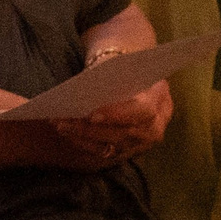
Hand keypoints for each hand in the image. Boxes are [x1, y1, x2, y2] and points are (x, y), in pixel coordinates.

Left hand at [52, 79, 170, 168]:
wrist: (134, 79)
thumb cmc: (125, 68)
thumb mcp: (121, 65)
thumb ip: (110, 76)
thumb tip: (86, 87)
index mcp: (160, 102)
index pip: (142, 112)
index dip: (117, 115)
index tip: (92, 114)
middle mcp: (154, 129)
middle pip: (122, 134)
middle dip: (90, 130)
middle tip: (64, 122)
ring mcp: (141, 144)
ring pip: (111, 148)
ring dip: (83, 138)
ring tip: (60, 125)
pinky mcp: (127, 153)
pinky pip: (104, 154)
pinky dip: (84, 144)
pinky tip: (67, 134)